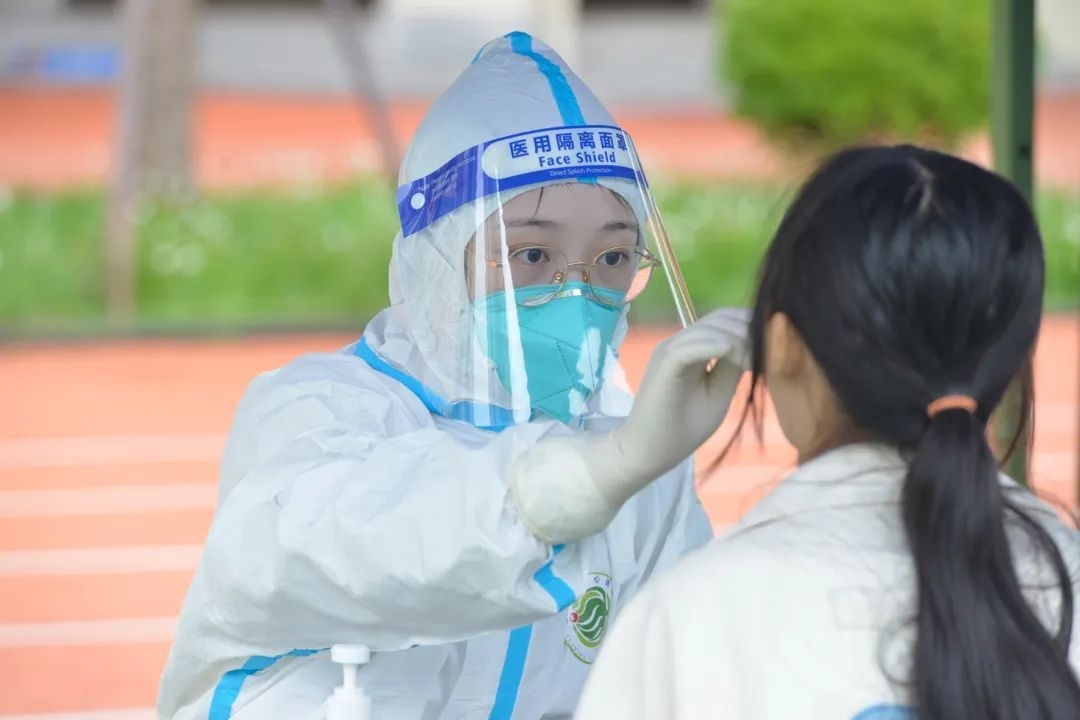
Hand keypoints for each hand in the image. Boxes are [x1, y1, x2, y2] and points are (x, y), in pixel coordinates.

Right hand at [510, 307, 749, 542]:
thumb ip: (733, 367)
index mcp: (692, 349)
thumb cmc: (681, 428)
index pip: (724, 321)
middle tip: (773, 346)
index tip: (776, 343)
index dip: (750, 325)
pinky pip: (688, 348)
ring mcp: (668, 352)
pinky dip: (713, 346)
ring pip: (707, 329)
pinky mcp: (662, 366)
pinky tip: (733, 351)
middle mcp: (678, 343)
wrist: (649, 452)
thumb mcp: (718, 393)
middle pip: (719, 318)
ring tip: (757, 356)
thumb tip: (755, 344)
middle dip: (748, 327)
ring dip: (736, 337)